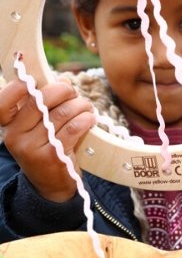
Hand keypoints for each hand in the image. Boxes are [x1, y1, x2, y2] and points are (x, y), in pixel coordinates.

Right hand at [0, 79, 95, 201]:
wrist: (52, 184)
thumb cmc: (48, 144)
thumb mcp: (40, 125)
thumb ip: (46, 102)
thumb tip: (62, 80)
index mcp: (10, 126)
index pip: (2, 104)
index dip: (16, 88)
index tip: (33, 80)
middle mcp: (16, 137)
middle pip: (40, 101)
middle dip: (63, 90)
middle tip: (73, 93)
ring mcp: (33, 148)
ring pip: (62, 113)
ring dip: (81, 105)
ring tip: (87, 107)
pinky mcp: (53, 157)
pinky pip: (74, 128)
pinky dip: (86, 119)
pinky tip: (90, 119)